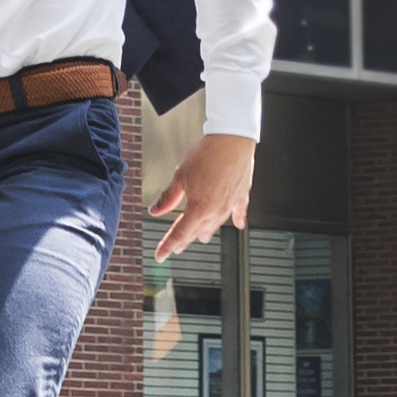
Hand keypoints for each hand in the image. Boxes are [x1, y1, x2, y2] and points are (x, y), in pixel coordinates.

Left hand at [149, 130, 254, 260]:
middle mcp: (216, 211)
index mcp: (199, 208)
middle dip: (185, 240)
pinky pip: (239, 212)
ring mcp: (230, 204)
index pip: (179, 234)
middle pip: (197, 231)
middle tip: (176, 247)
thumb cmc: (207, 155)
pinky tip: (237, 224)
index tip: (160, 256)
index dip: (167, 246)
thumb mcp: (180, 176)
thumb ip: (168, 197)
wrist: (232, 140)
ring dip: (206, 231)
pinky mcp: (241, 195)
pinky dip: (236, 219)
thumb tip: (155, 210)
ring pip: (216, 224)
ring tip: (201, 237)